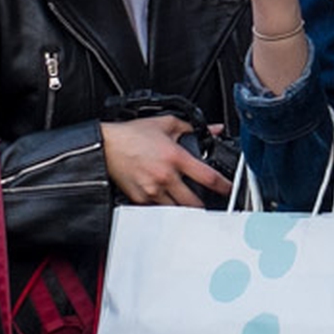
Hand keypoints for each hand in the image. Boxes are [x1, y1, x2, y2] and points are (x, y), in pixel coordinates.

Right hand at [101, 114, 231, 206]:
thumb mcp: (165, 123)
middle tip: (209, 203)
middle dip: (204, 205)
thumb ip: (192, 127)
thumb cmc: (132, 135)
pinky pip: (157, 209)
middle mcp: (166, 177)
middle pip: (194, 202)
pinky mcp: (140, 199)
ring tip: (188, 204)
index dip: (224, 186)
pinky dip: (164, 208)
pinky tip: (167, 202)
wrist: (105, 146)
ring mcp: (152, 191)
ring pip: (176, 210)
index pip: (208, 177)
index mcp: (175, 157)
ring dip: (184, 209)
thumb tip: (213, 129)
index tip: (229, 190)